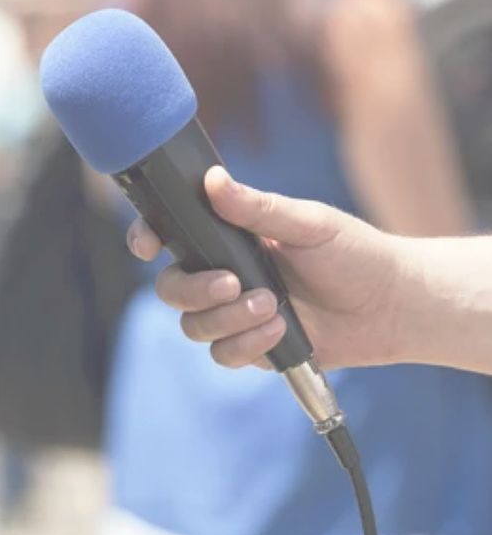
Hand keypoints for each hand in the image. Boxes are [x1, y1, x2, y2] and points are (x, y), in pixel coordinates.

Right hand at [127, 167, 406, 369]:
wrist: (389, 304)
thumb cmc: (352, 252)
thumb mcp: (308, 223)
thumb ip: (258, 208)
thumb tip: (213, 180)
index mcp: (228, 237)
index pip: (170, 235)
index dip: (145, 239)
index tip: (148, 246)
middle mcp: (223, 273)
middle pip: (171, 288)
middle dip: (193, 290)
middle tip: (232, 283)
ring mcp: (234, 312)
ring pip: (192, 325)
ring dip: (226, 319)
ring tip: (271, 307)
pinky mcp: (252, 346)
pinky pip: (223, 353)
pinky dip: (247, 344)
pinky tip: (280, 329)